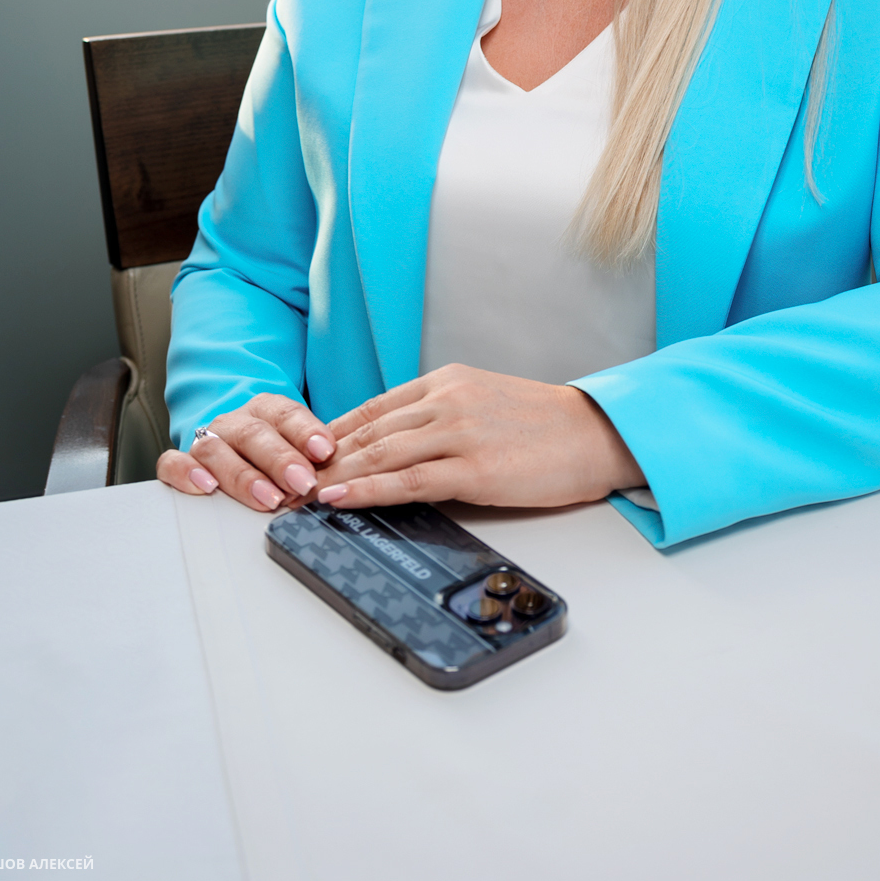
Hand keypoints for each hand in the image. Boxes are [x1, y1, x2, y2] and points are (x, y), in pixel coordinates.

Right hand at [157, 393, 336, 511]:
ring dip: (243, 476)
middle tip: (303, 483)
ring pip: (217, 449)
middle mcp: (236, 421)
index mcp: (267, 410)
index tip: (326, 450)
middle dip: (281, 460)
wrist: (235, 445)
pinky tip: (205, 488)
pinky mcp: (182, 461)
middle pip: (255, 434)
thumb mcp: (299, 448)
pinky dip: (186, 473)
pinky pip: (173, 462)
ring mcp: (208, 440)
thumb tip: (348, 476)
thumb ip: (316, 458)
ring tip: (267, 498)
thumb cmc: (274, 450)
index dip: (307, 431)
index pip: (287, 413)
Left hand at [310, 364, 643, 511]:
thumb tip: (400, 448)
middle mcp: (446, 400)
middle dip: (321, 458)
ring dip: (333, 476)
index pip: (373, 408)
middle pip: (368, 431)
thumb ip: (442, 417)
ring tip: (297, 495)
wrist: (594, 434)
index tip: (302, 455)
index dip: (332, 434)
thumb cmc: (544, 425)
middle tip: (285, 480)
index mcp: (447, 382)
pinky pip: (406, 481)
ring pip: (378, 454)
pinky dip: (365, 490)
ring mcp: (458, 432)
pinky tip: (339, 499)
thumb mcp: (485, 404)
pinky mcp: (472, 468)